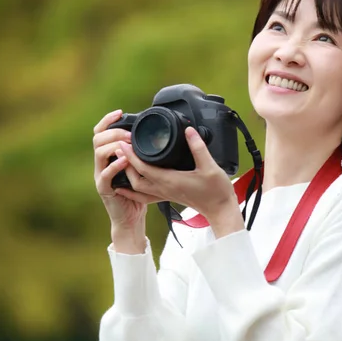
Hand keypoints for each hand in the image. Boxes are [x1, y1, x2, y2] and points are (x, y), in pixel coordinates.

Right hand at [93, 109, 160, 252]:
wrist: (131, 218)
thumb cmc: (139, 192)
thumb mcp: (142, 168)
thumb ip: (143, 153)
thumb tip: (157, 136)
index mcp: (110, 156)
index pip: (102, 132)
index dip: (108, 120)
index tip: (121, 112)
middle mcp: (102, 163)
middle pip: (98, 138)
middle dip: (114, 132)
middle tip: (130, 133)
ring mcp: (101, 175)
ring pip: (99, 153)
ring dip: (114, 145)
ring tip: (128, 143)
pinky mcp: (104, 188)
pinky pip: (105, 174)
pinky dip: (115, 166)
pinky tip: (125, 161)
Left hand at [117, 127, 243, 237]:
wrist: (220, 210)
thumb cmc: (216, 191)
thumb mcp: (210, 166)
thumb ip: (198, 147)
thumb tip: (189, 130)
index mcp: (170, 181)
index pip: (143, 168)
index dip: (131, 155)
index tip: (123, 143)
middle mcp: (164, 189)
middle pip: (135, 179)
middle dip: (125, 164)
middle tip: (121, 148)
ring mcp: (166, 194)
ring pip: (139, 187)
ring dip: (129, 175)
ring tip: (125, 161)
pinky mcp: (169, 195)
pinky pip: (146, 194)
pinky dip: (135, 188)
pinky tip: (130, 184)